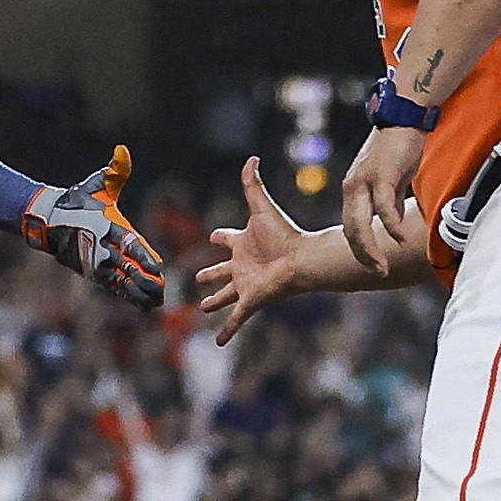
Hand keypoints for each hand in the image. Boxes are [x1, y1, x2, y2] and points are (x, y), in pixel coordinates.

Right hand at [25, 145, 167, 310]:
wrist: (46, 220)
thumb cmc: (76, 201)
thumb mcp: (96, 185)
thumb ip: (115, 172)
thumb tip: (122, 151)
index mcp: (107, 227)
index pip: (129, 244)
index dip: (144, 257)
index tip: (160, 268)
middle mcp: (102, 248)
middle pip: (128, 268)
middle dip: (145, 281)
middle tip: (163, 290)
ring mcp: (96, 263)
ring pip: (121, 282)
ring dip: (138, 293)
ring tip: (156, 302)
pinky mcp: (91, 272)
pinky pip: (112, 287)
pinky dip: (126, 296)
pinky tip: (141, 305)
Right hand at [193, 157, 306, 344]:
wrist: (302, 259)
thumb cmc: (283, 233)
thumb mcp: (261, 207)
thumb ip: (253, 184)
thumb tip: (252, 157)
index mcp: (243, 242)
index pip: (227, 238)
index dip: (220, 236)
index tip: (213, 236)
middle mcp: (242, 265)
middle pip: (222, 270)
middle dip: (210, 275)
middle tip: (198, 278)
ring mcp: (245, 284)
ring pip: (225, 295)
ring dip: (215, 301)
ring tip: (203, 308)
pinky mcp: (251, 300)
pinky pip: (236, 318)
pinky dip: (227, 330)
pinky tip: (219, 342)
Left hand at [339, 123, 427, 276]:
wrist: (404, 118)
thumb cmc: (398, 150)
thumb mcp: (391, 181)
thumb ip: (390, 202)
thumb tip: (393, 224)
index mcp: (353, 191)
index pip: (351, 227)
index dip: (360, 249)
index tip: (371, 267)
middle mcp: (352, 188)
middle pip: (351, 231)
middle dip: (363, 256)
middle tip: (376, 274)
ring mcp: (364, 181)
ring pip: (361, 223)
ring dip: (372, 248)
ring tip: (381, 267)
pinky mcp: (381, 175)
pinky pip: (383, 207)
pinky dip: (390, 225)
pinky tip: (398, 239)